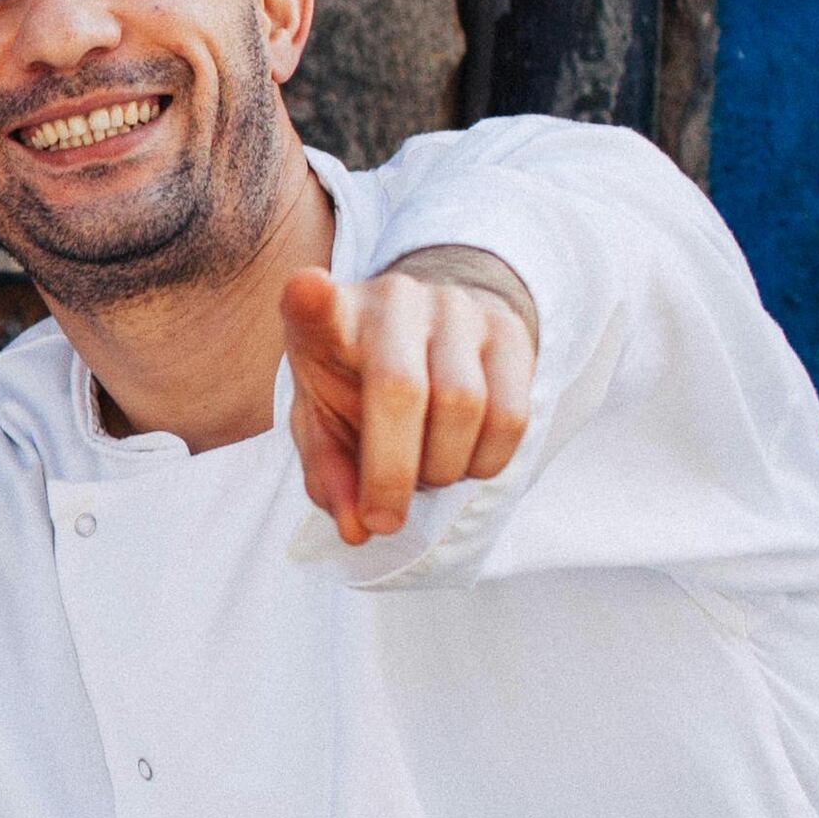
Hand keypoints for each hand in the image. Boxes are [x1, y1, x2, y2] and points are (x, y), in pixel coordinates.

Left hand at [282, 249, 538, 545]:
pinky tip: (463, 460)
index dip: (311, 300)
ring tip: (423, 472)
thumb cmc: (355, 386)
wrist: (427, 336)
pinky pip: (512, 415)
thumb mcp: (325, 426)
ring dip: (442, 468)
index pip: (315, 303)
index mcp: (330, 318)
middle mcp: (393, 299)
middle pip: (401, 387)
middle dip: (391, 471)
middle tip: (383, 521)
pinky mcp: (508, 330)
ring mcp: (456, 308)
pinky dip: (486, 461)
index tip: (307, 288)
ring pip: (465, 405)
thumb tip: (358, 529)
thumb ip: (330, 474)